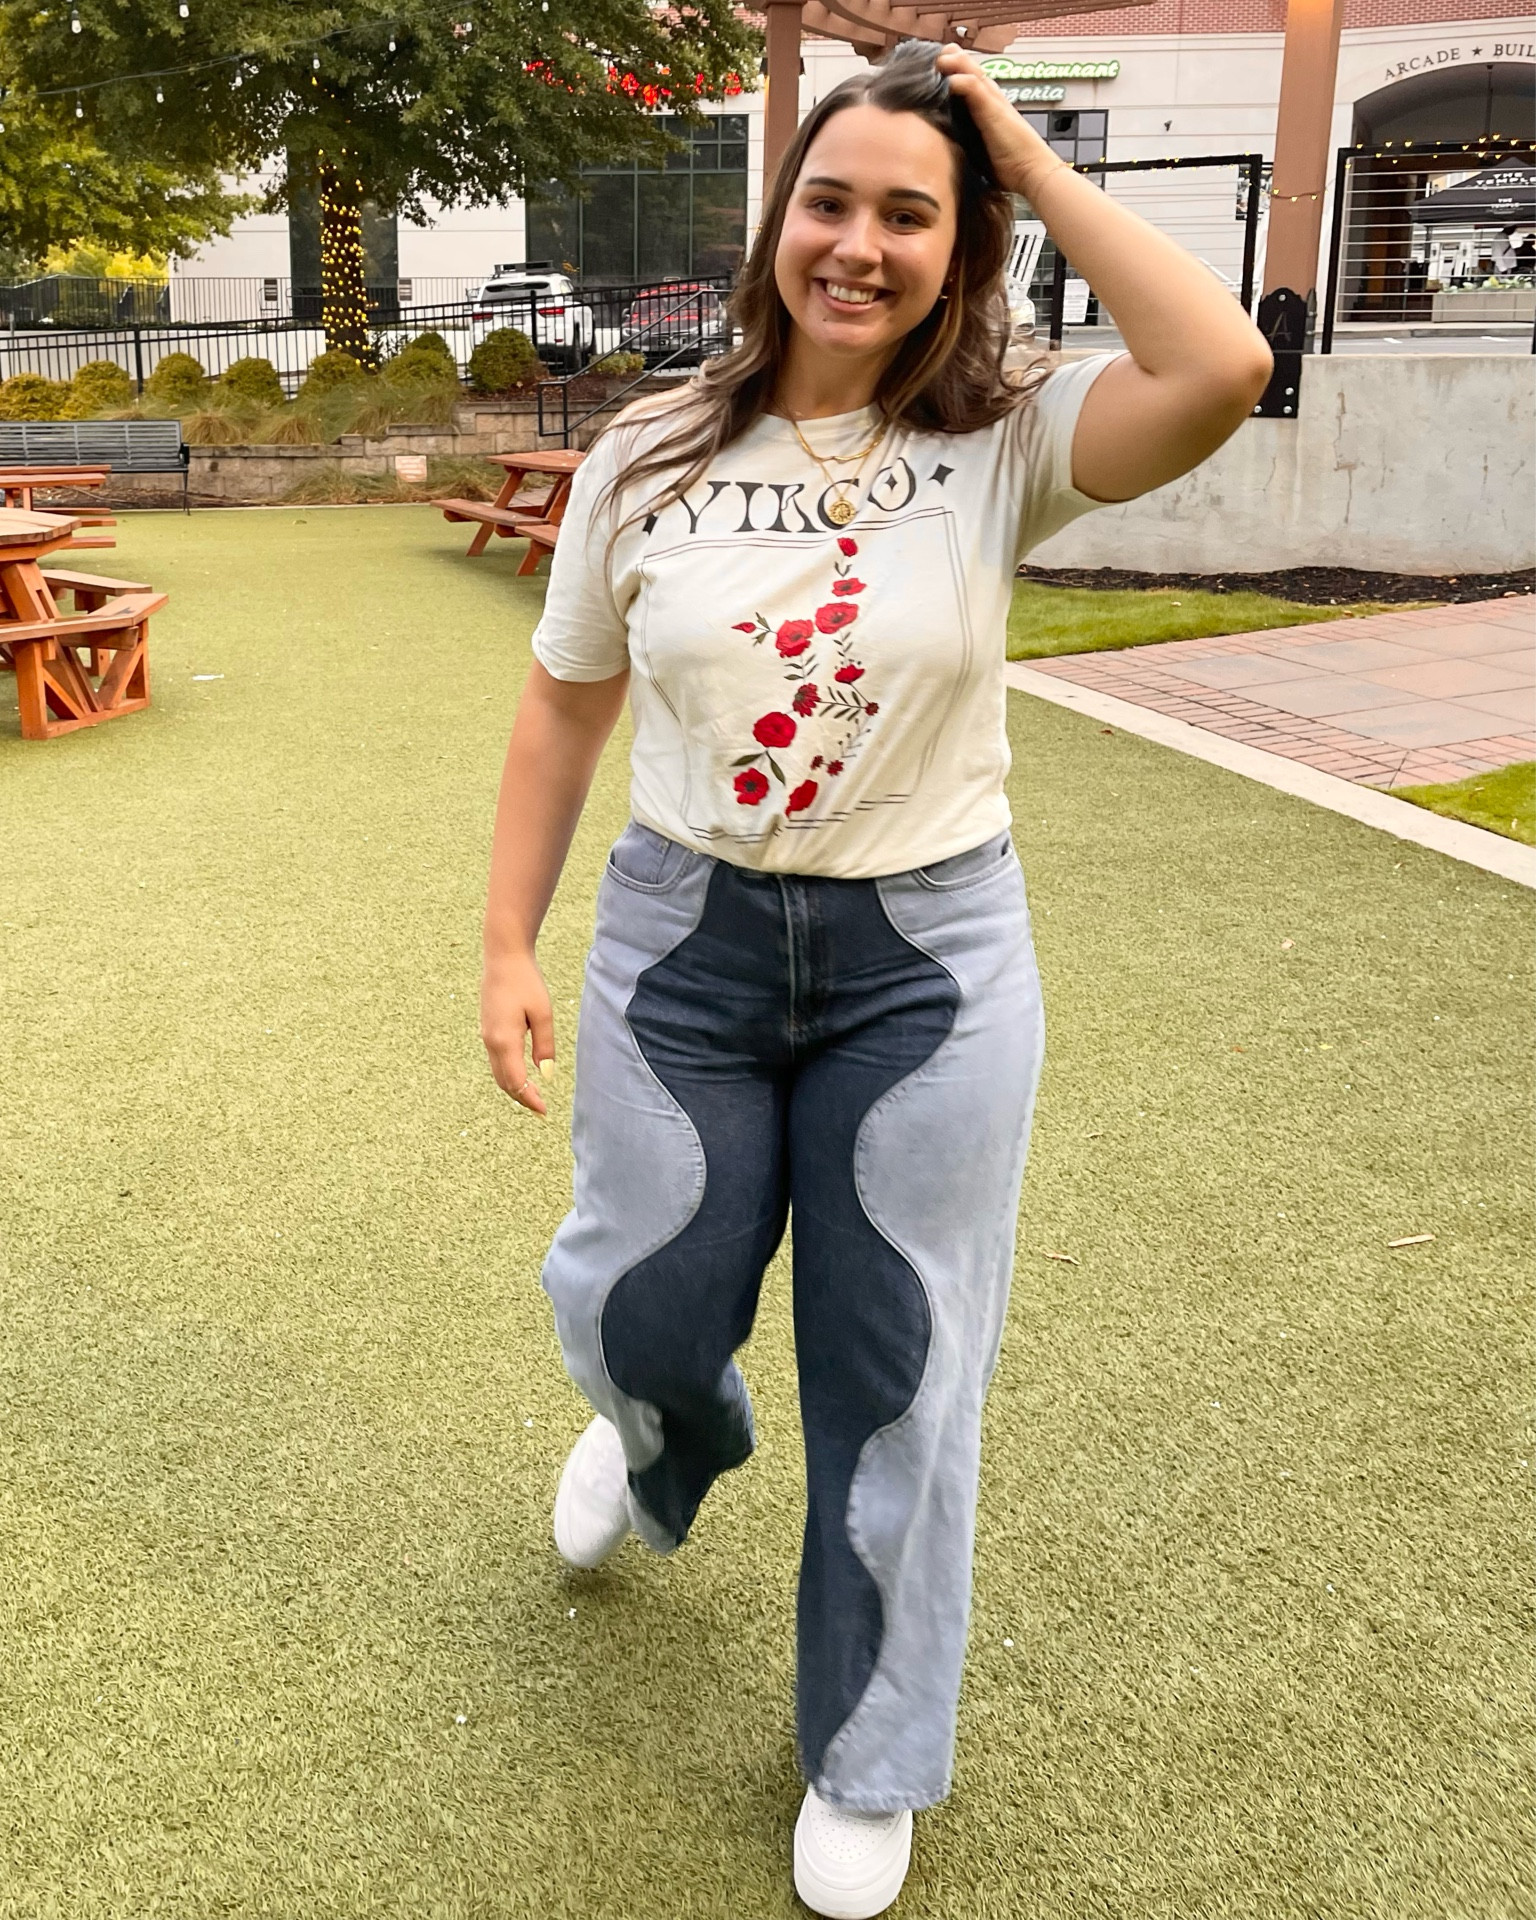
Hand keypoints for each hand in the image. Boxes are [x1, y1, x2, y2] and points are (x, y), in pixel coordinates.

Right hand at [481, 949, 556, 1116]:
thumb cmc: (526, 981)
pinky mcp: (488, 1028)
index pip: (515, 1082)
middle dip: (521, 1097)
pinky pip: (496, 1060)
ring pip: (498, 1072)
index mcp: (504, 1040)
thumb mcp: (543, 1013)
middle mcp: (491, 1041)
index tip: (544, 1111)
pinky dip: (508, 1073)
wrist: (503, 956)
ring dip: (514, 1087)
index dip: (529, 1099)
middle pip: (503, 1082)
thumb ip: (544, 1046)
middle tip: (540, 1109)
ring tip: (533, 1096)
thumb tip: (545, 1074)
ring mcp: (486, 1035)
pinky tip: (522, 1074)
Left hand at [935, 44, 1068, 200]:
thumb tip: (950, 147)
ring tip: (941, 59)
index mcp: (991, 108)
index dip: (957, 72)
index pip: (972, 82)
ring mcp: (994, 103)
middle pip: (973, 71)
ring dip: (957, 63)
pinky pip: (976, 88)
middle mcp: (993, 100)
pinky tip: (951, 79)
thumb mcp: (982, 150)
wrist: (1033, 172)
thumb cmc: (1011, 166)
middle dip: (955, 60)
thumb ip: (970, 140)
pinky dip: (963, 81)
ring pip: (974, 73)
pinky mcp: (994, 111)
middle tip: (939, 54)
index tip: (939, 70)